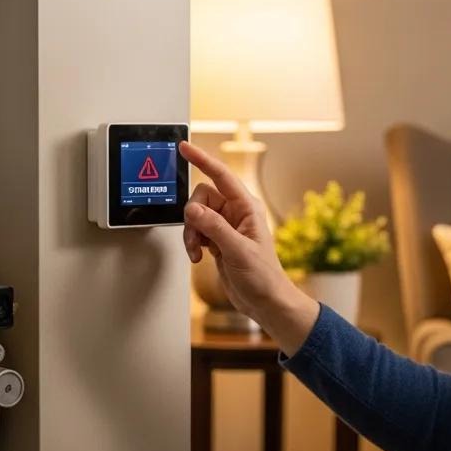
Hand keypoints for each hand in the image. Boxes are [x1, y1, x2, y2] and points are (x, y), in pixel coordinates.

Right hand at [178, 140, 294, 320]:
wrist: (265, 302)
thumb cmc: (264, 277)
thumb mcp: (239, 251)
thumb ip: (215, 228)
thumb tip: (193, 210)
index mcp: (247, 208)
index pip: (221, 176)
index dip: (202, 159)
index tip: (185, 148)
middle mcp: (235, 213)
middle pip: (201, 198)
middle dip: (192, 217)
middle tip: (197, 238)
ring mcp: (225, 226)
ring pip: (195, 215)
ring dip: (191, 233)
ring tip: (197, 251)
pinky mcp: (217, 240)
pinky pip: (196, 231)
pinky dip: (192, 242)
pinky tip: (199, 256)